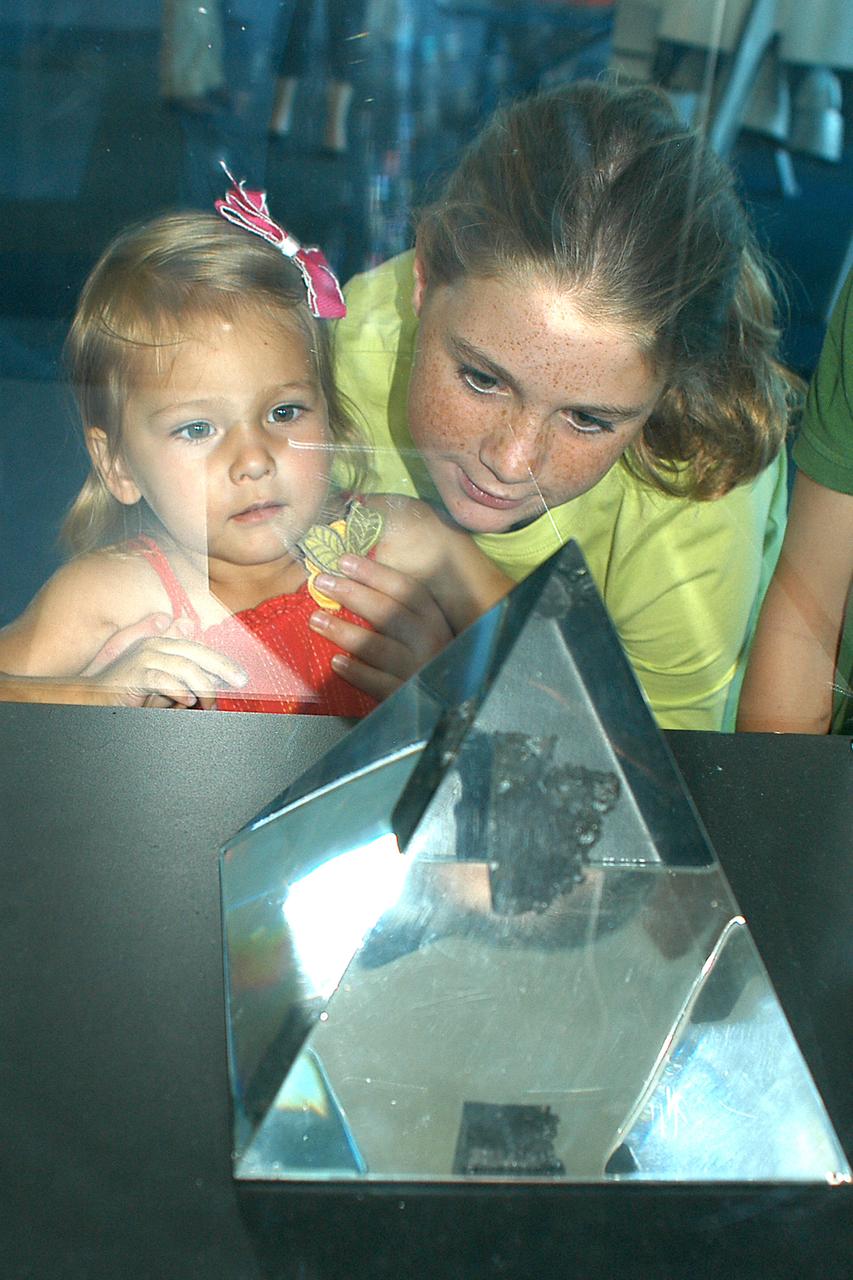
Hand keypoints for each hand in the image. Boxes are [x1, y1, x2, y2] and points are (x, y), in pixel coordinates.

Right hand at [82, 614, 246, 708]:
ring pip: (185, 667)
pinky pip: (163, 680)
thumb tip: (210, 674)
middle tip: (240, 682)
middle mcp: (154, 645)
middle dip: (222, 667)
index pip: (198, 649)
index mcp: (162, 644)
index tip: (239, 676)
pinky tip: (188, 702)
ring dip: (203, 687)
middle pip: (197, 652)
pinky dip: (179, 691)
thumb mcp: (158, 684)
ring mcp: (144, 657)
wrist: (91, 700)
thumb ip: (180, 674)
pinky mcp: (134, 675)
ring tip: (210, 704)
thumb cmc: (126, 693)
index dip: (221, 661)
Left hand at [308, 554, 453, 700]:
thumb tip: (355, 579)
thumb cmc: (426, 661)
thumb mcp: (422, 633)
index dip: (375, 574)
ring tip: (316, 620)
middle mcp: (432, 643)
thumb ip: (399, 610)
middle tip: (321, 583)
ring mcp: (420, 670)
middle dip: (352, 594)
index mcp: (436, 621)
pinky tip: (336, 662)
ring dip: (344, 631)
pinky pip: (377, 682)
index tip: (345, 561)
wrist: (446, 709)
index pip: (407, 590)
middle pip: (390, 612)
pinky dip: (356, 671)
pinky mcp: (405, 696)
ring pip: (379, 647)